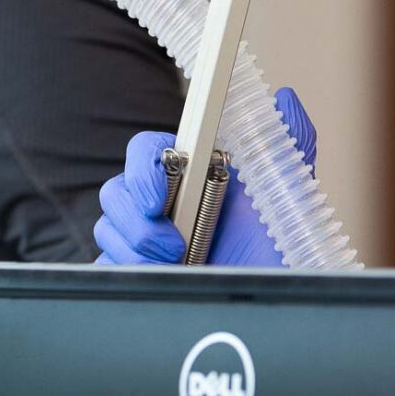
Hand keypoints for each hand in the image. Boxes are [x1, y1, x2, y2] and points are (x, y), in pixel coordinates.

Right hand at [94, 87, 316, 266]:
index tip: (155, 199)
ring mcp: (146, 237)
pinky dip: (127, 273)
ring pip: (107, 229)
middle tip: (174, 247)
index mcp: (193, 174)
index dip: (142, 170)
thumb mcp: (288, 196)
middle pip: (117, 190)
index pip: (146, 151)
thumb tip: (285, 98)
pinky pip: (106, 265)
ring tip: (176, 267)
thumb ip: (286, 144)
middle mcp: (166, 202)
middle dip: (138, 223)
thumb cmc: (280, 250)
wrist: (271, 297)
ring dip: (136, 252)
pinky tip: (161, 280)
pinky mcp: (136, 270)